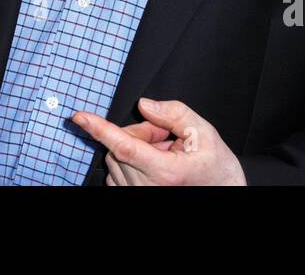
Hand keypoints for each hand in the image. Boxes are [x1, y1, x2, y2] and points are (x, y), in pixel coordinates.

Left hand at [71, 97, 246, 185]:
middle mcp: (147, 188)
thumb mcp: (204, 133)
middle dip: (139, 134)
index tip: (80, 117)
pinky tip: (155, 167)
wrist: (224, 192)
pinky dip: (130, 164)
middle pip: (121, 146)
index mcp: (165, 172)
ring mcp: (138, 196)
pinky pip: (117, 174)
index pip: (124, 146)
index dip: (99, 129)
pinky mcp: (130, 198)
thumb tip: (144, 106)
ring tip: (166, 155)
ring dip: (136, 149)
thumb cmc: (217, 168)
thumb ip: (174, 113)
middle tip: (167, 138)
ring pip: (117, 159)